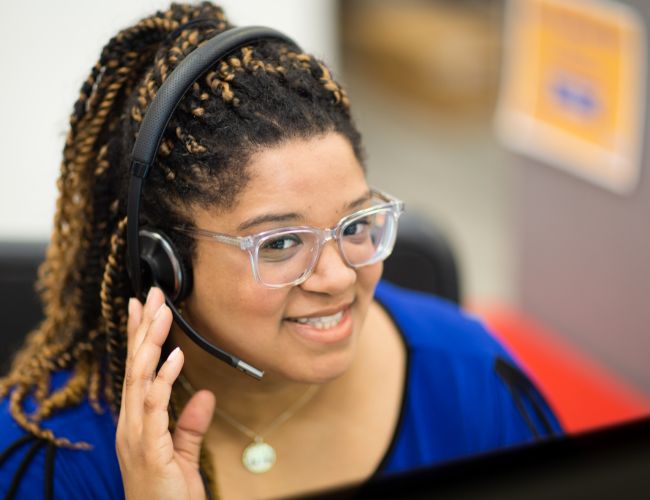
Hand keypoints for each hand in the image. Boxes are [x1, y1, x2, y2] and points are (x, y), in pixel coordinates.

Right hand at [116, 287, 215, 499]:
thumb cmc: (167, 496)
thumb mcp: (181, 455)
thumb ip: (190, 425)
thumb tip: (204, 395)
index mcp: (137, 421)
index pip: (138, 370)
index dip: (140, 337)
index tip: (144, 307)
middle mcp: (132, 422)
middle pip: (135, 365)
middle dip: (143, 327)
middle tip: (151, 294)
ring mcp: (136, 433)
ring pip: (140, 377)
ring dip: (151, 342)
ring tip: (162, 312)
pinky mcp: (148, 446)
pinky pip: (155, 404)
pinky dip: (163, 377)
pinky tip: (173, 355)